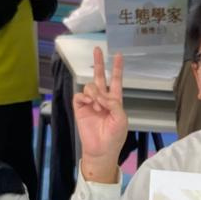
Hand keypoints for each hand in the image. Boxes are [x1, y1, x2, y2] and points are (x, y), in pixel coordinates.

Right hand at [74, 48, 127, 183]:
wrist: (101, 149)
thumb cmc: (114, 136)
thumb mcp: (121, 118)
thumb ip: (114, 104)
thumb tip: (102, 95)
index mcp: (114, 101)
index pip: (115, 81)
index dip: (117, 68)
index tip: (118, 55)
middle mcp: (102, 99)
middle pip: (99, 77)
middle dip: (99, 63)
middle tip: (97, 49)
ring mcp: (90, 103)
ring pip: (90, 86)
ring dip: (95, 93)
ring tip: (98, 105)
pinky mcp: (80, 108)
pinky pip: (80, 95)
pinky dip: (85, 97)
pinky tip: (90, 104)